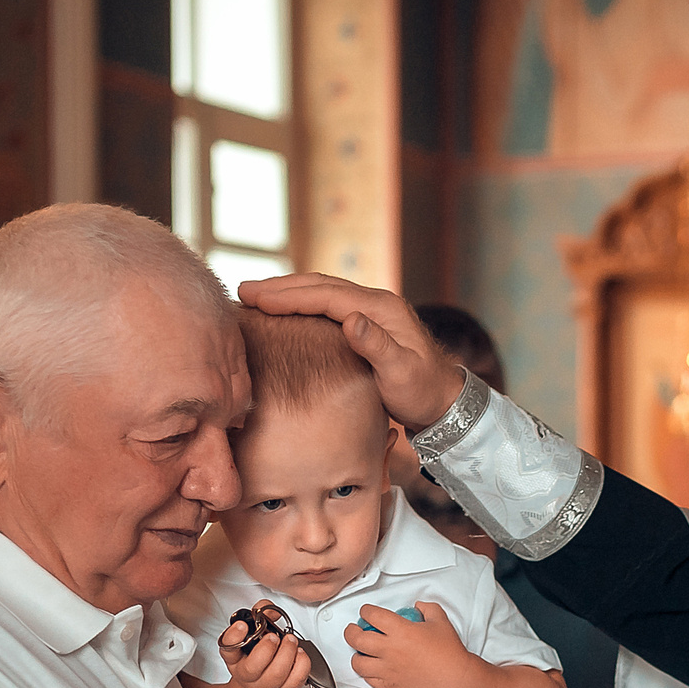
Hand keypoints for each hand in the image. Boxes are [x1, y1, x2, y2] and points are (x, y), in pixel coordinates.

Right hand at [219, 614, 313, 687]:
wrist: (260, 686)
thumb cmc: (256, 656)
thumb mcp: (252, 634)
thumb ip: (260, 615)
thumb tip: (271, 610)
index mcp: (234, 657)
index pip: (228, 647)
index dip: (234, 635)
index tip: (242, 625)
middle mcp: (247, 673)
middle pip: (253, 667)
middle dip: (267, 648)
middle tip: (274, 636)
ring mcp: (265, 685)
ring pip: (277, 674)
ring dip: (287, 653)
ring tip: (291, 641)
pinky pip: (296, 680)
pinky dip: (302, 664)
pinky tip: (300, 653)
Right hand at [238, 273, 466, 430]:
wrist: (445, 401)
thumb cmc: (423, 393)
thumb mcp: (401, 374)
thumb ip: (377, 346)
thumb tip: (350, 319)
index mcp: (381, 309)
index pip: (326, 295)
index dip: (289, 295)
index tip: (256, 298)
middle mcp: (376, 303)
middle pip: (320, 286)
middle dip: (280, 287)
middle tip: (243, 290)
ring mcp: (372, 312)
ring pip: (322, 293)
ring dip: (289, 292)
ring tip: (256, 296)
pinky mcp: (368, 324)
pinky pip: (328, 306)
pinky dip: (303, 304)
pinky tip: (285, 311)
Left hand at [343, 603, 468, 687]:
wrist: (452, 678)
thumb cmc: (448, 652)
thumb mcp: (440, 620)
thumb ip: (427, 608)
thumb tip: (419, 606)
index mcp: (400, 631)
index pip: (372, 615)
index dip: (366, 611)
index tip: (367, 612)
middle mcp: (389, 650)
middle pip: (356, 638)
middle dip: (351, 631)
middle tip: (354, 629)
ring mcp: (387, 669)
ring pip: (358, 662)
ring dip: (356, 654)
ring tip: (362, 651)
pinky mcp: (390, 684)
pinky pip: (368, 679)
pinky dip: (367, 673)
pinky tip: (372, 667)